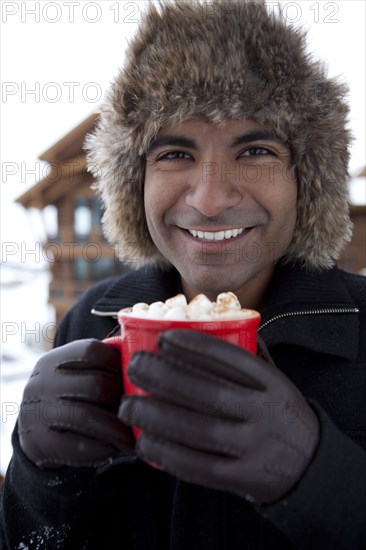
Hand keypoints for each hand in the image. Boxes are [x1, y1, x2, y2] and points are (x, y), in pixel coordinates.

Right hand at [18, 339, 132, 468]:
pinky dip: (101, 448)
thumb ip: (103, 363)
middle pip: (95, 384)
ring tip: (132, 436)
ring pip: (87, 416)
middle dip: (122, 400)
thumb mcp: (76, 375)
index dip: (119, 364)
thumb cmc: (69, 399)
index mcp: (53, 360)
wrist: (32, 436)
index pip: (92, 351)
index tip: (135, 380)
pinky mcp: (38, 443)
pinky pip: (77, 446)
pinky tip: (113, 449)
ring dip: (115, 429)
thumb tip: (141, 352)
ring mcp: (37, 412)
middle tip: (140, 411)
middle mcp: (41, 382)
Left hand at [119, 330, 318, 503]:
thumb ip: (251, 358)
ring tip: (128, 405)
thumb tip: (214, 324)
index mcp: (273, 385)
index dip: (195, 346)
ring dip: (157, 416)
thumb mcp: (277, 382)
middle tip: (135, 366)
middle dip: (165, 377)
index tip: (163, 337)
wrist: (311, 468)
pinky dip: (168, 453)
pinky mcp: (241, 478)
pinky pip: (199, 465)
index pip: (232, 359)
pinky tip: (145, 441)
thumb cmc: (281, 415)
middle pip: (210, 392)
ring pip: (199, 429)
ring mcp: (255, 448)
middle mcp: (265, 413)